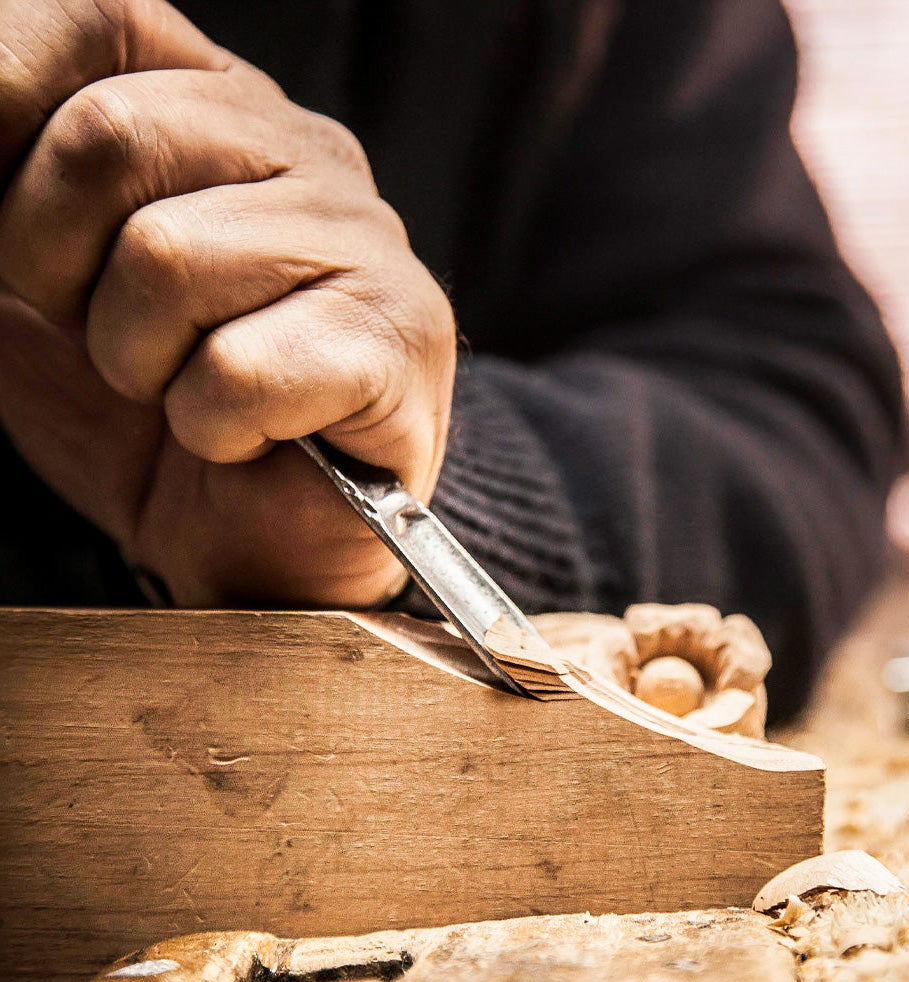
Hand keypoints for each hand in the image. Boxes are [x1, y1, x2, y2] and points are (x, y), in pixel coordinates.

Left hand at [0, 0, 455, 606]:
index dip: (3, 104)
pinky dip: (213, 428)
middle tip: (111, 339)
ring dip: (139, 363)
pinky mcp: (400, 340)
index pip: (98, 17)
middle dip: (59, 270)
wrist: (255, 535)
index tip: (12, 241)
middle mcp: (309, 154)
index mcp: (223, 112)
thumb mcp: (34, 278)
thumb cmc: (150, 408)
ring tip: (187, 391)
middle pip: (112, 136)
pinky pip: (240, 370)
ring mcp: (367, 244)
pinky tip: (250, 436)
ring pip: (170, 259)